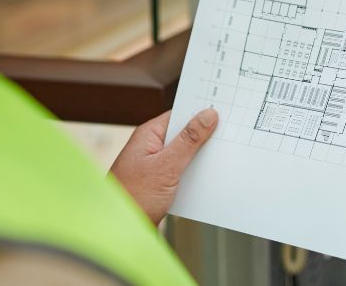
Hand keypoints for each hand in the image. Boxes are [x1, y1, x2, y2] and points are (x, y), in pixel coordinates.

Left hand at [110, 108, 218, 224]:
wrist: (118, 235)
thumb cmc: (132, 199)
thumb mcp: (166, 166)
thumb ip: (188, 140)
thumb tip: (207, 115)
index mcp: (148, 135)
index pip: (179, 113)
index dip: (200, 111)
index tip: (222, 110)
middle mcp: (150, 146)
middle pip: (184, 132)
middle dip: (203, 135)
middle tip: (227, 134)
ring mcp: (155, 164)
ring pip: (184, 152)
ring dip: (199, 155)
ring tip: (218, 156)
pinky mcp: (159, 181)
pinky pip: (181, 169)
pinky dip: (193, 171)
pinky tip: (206, 176)